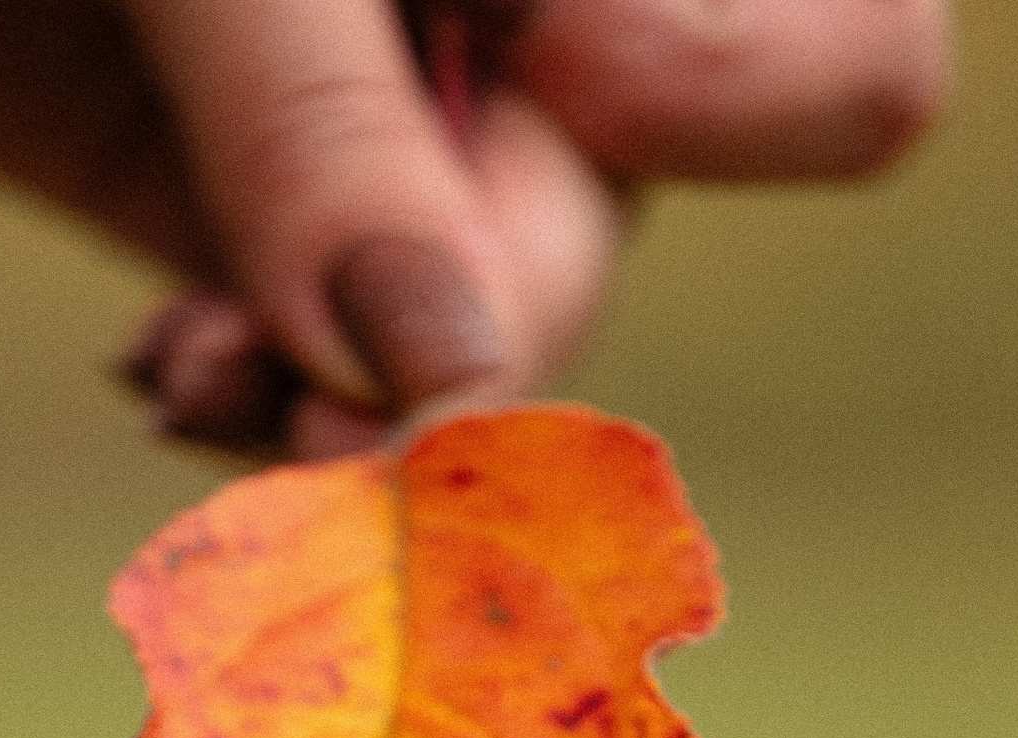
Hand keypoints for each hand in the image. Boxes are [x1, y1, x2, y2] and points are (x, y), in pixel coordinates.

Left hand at [0, 1, 951, 450]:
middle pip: (604, 255)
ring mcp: (432, 145)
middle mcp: (561, 36)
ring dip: (327, 418)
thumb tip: (446, 391)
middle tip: (289, 393)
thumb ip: (322, 126)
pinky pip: (344, 406)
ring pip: (472, 376)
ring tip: (191, 373)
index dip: (725, 101)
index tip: (557, 66)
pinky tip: (172, 371)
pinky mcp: (297, 246)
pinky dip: (257, 419)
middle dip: (452, 348)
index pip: (845, 72)